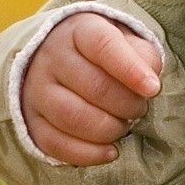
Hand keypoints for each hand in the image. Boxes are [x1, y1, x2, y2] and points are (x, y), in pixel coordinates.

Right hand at [21, 12, 162, 164]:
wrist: (59, 59)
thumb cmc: (104, 54)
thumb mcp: (127, 42)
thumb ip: (144, 57)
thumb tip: (149, 84)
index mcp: (79, 30)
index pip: (104, 45)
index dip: (131, 69)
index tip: (153, 89)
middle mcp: (52, 57)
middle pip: (93, 86)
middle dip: (127, 105)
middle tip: (139, 109)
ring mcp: (37, 89)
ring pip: (72, 117)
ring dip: (108, 129)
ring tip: (123, 127)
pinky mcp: (31, 120)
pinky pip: (55, 143)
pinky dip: (88, 153)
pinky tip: (110, 151)